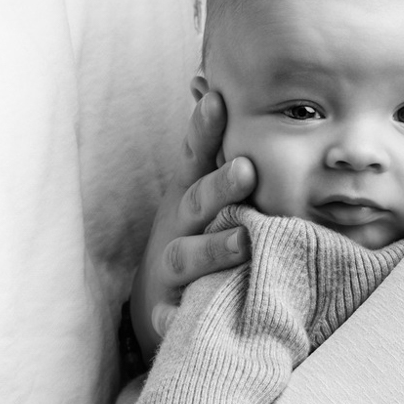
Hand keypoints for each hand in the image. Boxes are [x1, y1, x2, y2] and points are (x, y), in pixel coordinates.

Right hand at [132, 91, 256, 353]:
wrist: (158, 301)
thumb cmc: (195, 232)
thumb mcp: (199, 189)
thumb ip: (211, 146)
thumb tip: (209, 82)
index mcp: (190, 195)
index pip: (197, 157)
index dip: (204, 129)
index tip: (217, 99)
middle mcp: (179, 227)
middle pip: (195, 202)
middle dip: (219, 186)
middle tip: (245, 168)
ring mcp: (172, 269)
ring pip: (187, 258)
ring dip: (212, 250)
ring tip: (243, 240)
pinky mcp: (168, 310)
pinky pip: (172, 318)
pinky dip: (173, 320)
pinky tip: (179, 319)